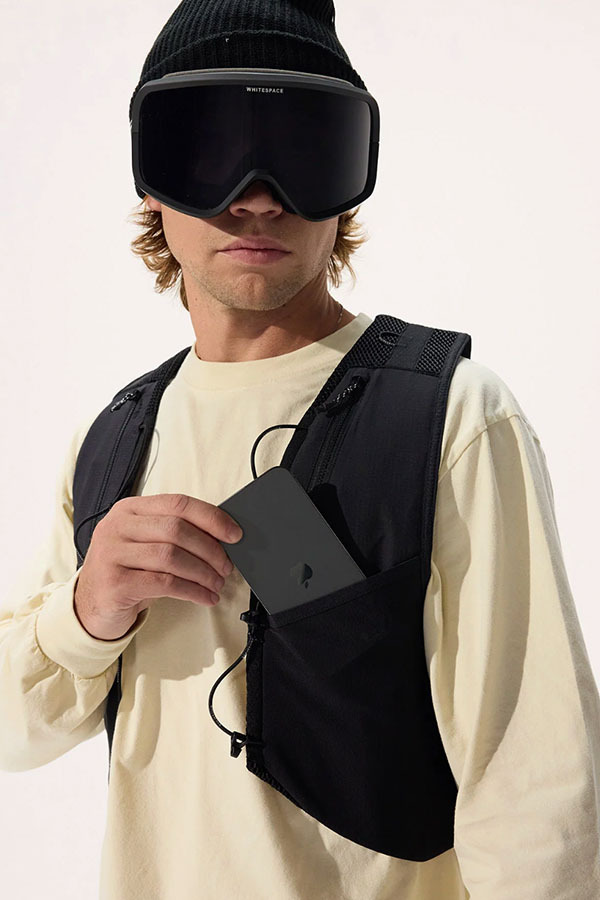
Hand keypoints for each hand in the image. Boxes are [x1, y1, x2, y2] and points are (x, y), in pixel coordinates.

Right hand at [73, 493, 242, 639]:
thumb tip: (223, 537)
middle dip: (210, 549)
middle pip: (176, 529)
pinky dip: (192, 591)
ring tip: (217, 583)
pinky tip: (205, 597)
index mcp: (129, 509)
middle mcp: (117, 526)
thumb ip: (174, 534)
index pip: (177, 503)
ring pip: (171, 556)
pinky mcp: (114, 583)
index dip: (211, 517)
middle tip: (226, 566)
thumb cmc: (127, 571)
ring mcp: (111, 553)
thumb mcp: (145, 545)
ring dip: (203, 572)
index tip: (234, 533)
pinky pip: (164, 583)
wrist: (89, 605)